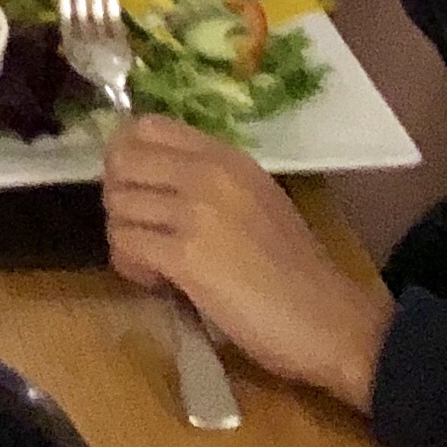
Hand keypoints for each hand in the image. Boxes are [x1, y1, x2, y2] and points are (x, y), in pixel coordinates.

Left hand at [101, 116, 394, 407]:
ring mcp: (196, 212)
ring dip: (124, 237)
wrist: (328, 320)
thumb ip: (210, 183)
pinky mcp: (186, 255)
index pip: (147, 126)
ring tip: (153, 264)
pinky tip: (158, 282)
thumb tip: (154, 183)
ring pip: (117, 205)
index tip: (136, 188)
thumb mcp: (256, 200)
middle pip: (120, 161)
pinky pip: (125, 245)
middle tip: (140, 229)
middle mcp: (207, 173)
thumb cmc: (296, 270)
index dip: (126, 155)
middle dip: (118, 198)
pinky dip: (130, 266)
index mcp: (227, 157)